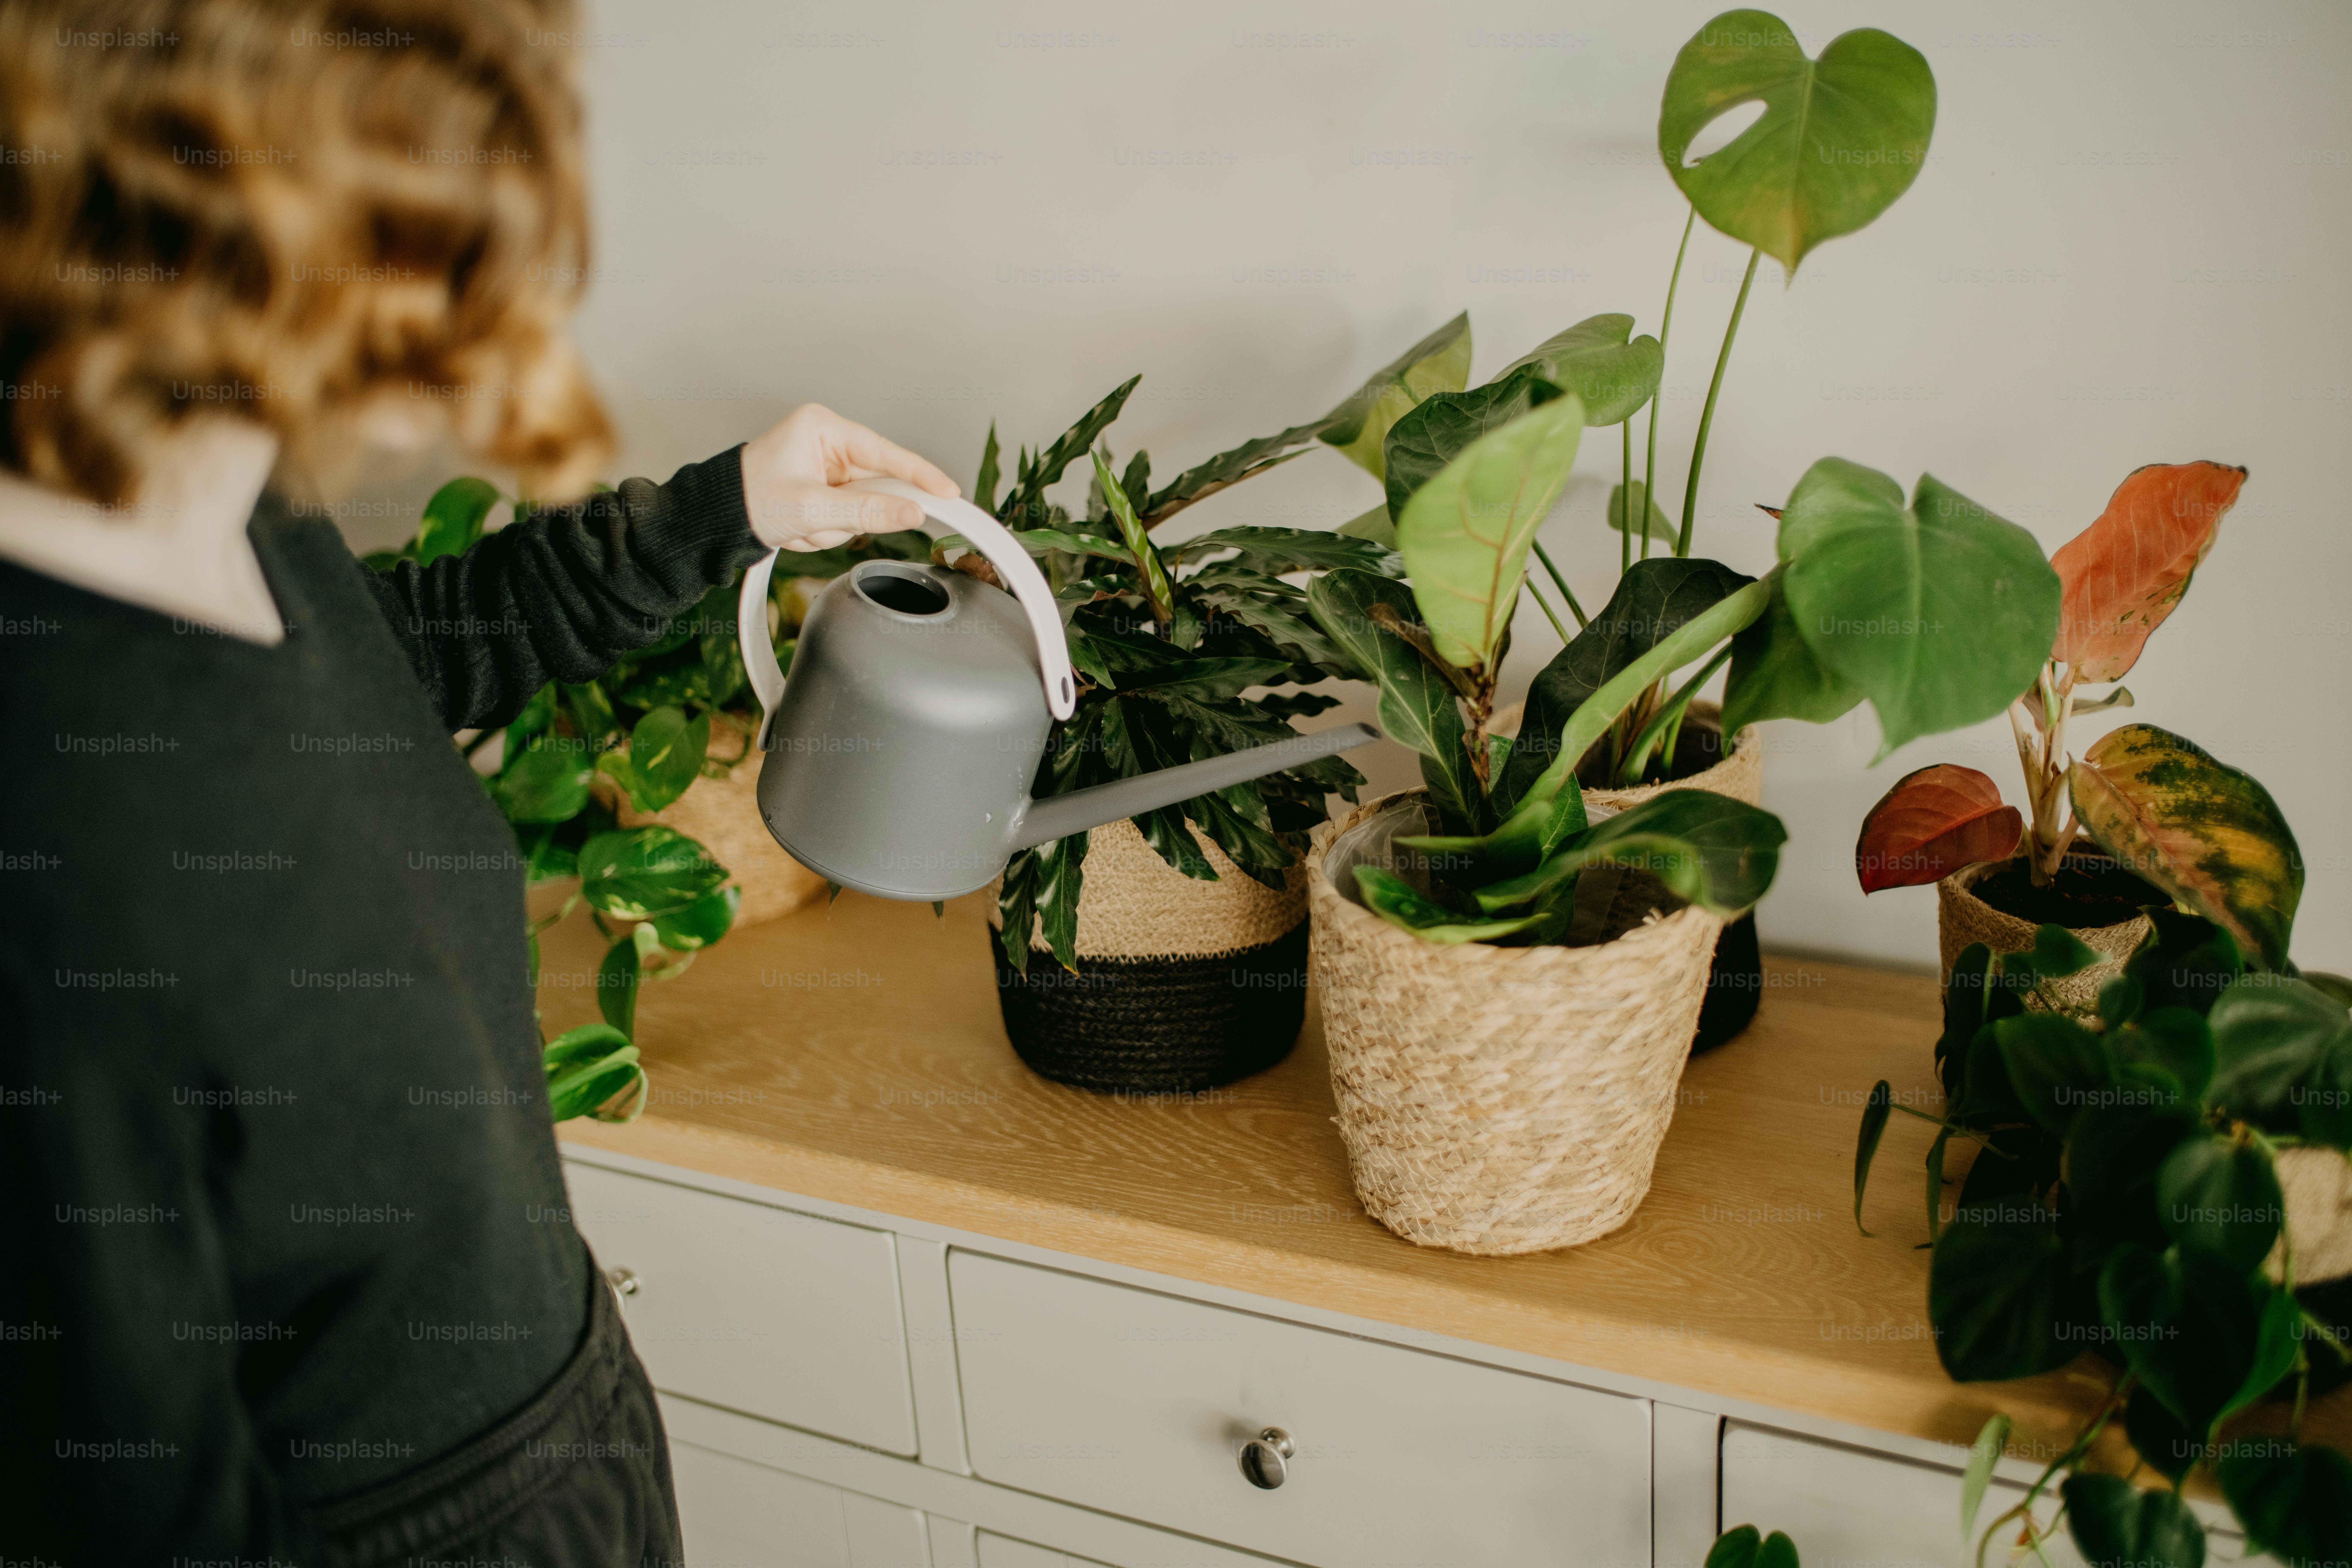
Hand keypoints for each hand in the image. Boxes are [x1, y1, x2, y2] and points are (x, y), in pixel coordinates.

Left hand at [739, 404, 957, 550]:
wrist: (714, 520)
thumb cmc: (747, 500)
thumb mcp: (810, 508)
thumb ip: (866, 512)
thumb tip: (913, 512)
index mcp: (822, 428)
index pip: (886, 452)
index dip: (920, 475)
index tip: (948, 492)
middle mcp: (828, 442)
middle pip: (874, 485)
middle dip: (847, 514)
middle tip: (822, 521)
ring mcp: (826, 467)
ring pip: (861, 507)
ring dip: (833, 526)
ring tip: (800, 526)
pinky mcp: (823, 489)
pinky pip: (845, 517)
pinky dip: (825, 530)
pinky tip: (800, 528)